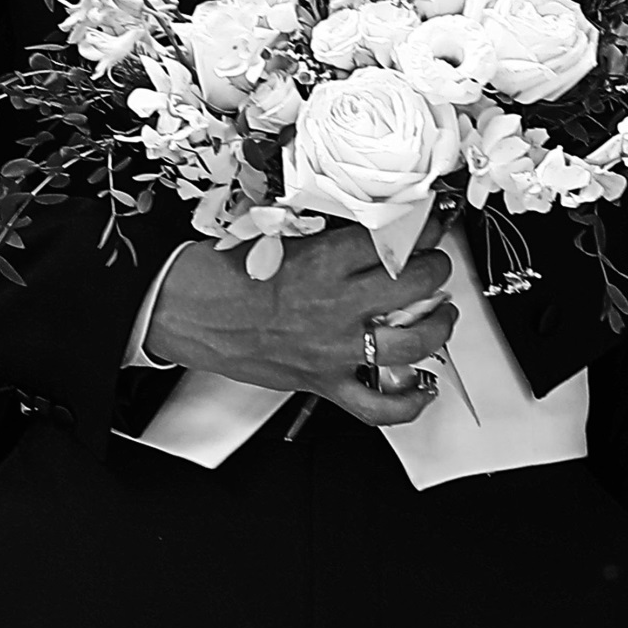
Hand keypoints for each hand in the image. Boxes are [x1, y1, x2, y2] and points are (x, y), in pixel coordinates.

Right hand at [143, 222, 456, 420]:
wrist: (186, 312)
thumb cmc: (222, 275)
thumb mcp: (280, 238)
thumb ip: (329, 240)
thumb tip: (372, 235)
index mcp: (323, 262)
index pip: (393, 240)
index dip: (425, 226)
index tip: (432, 221)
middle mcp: (335, 307)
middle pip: (415, 284)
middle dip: (436, 267)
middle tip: (434, 261)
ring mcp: (333, 350)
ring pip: (412, 343)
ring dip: (437, 326)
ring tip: (441, 314)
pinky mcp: (323, 383)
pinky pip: (377, 405)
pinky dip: (408, 401)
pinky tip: (423, 386)